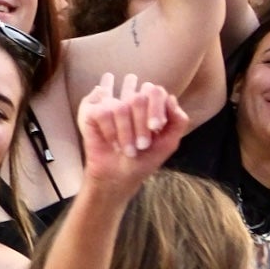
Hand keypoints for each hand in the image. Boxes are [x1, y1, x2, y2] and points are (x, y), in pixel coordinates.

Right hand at [76, 70, 181, 195]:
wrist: (120, 176)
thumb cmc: (144, 159)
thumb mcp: (169, 142)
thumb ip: (178, 120)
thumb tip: (170, 97)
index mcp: (149, 105)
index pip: (155, 92)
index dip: (157, 108)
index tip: (156, 127)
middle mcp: (128, 102)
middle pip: (138, 98)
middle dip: (142, 125)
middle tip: (142, 145)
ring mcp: (109, 106)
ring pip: (121, 107)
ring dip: (126, 134)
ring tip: (127, 149)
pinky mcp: (91, 114)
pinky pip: (103, 113)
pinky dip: (111, 132)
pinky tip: (111, 142)